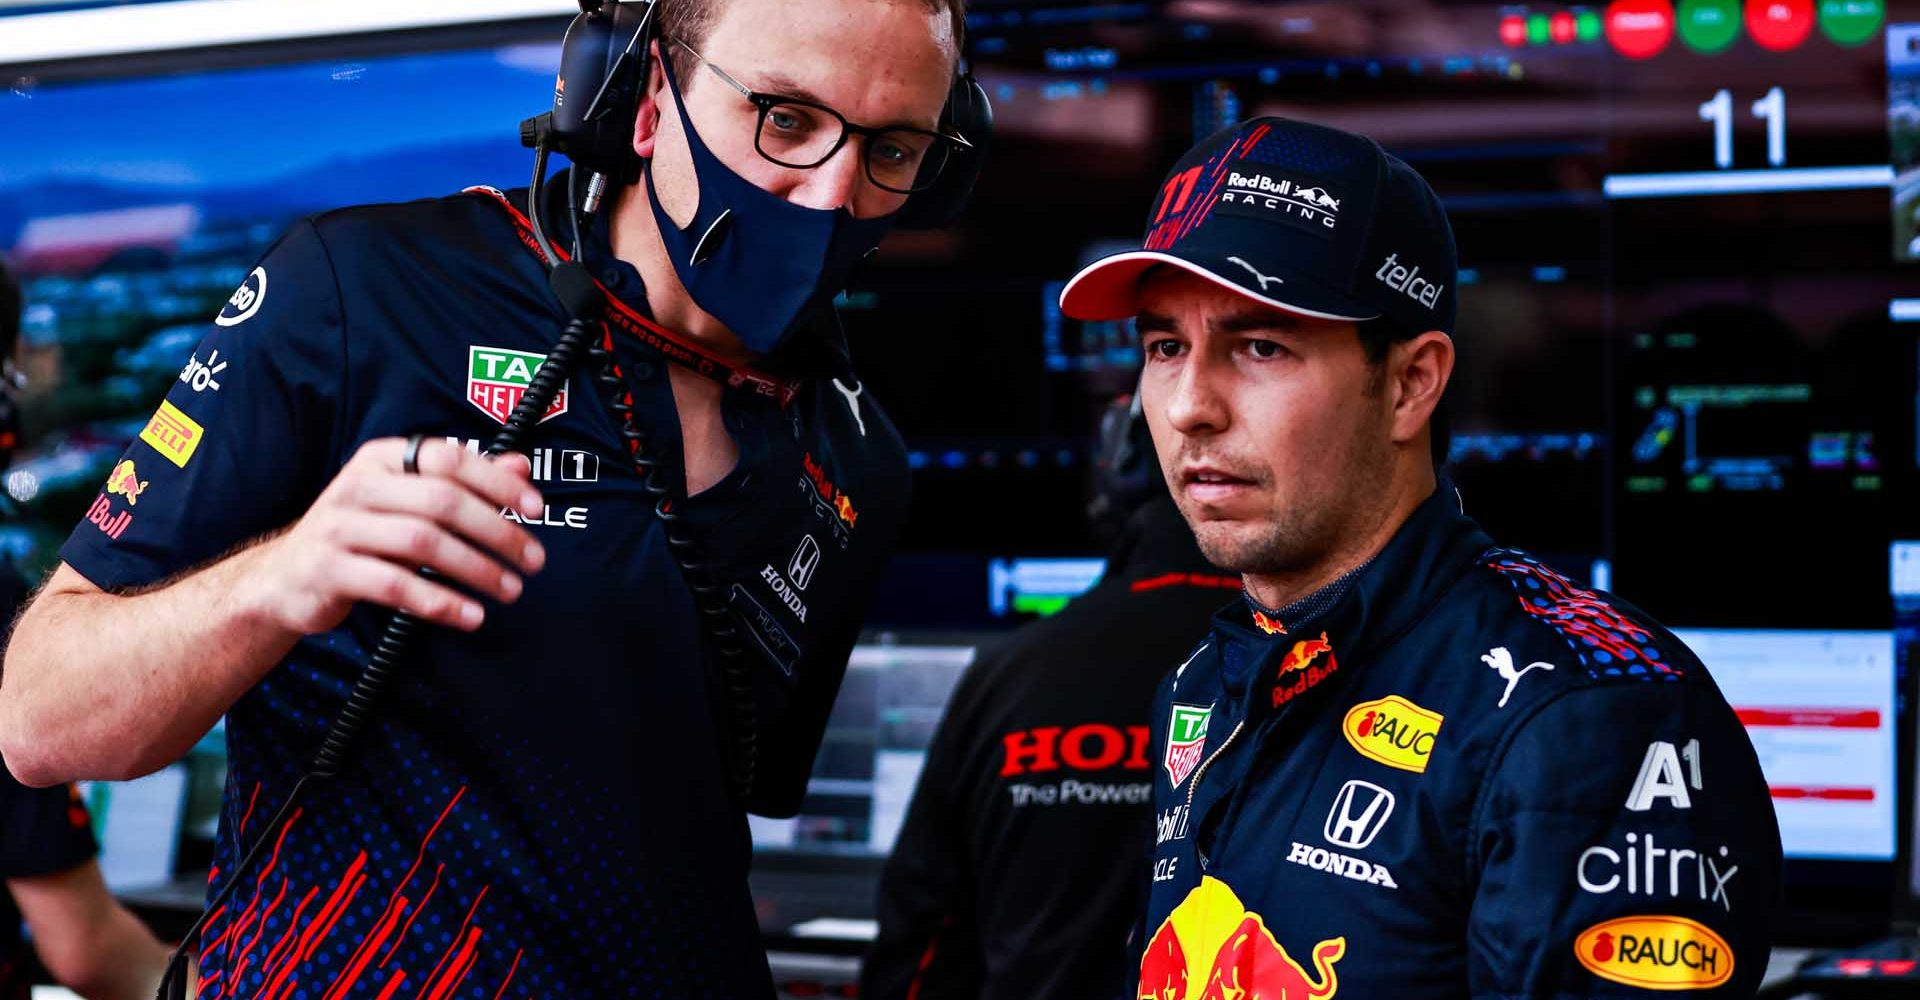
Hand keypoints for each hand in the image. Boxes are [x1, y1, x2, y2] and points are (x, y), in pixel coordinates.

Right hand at [247, 436, 546, 633]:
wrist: (284, 579)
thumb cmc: (361, 536)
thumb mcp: (407, 501)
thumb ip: (462, 482)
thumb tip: (520, 463)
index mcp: (382, 458)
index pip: (450, 458)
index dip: (498, 481)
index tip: (537, 509)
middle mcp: (358, 485)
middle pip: (442, 501)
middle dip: (497, 531)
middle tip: (533, 560)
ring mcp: (340, 527)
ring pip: (423, 543)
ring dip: (476, 569)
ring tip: (510, 589)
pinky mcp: (329, 570)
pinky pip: (395, 586)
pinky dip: (440, 602)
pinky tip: (470, 616)